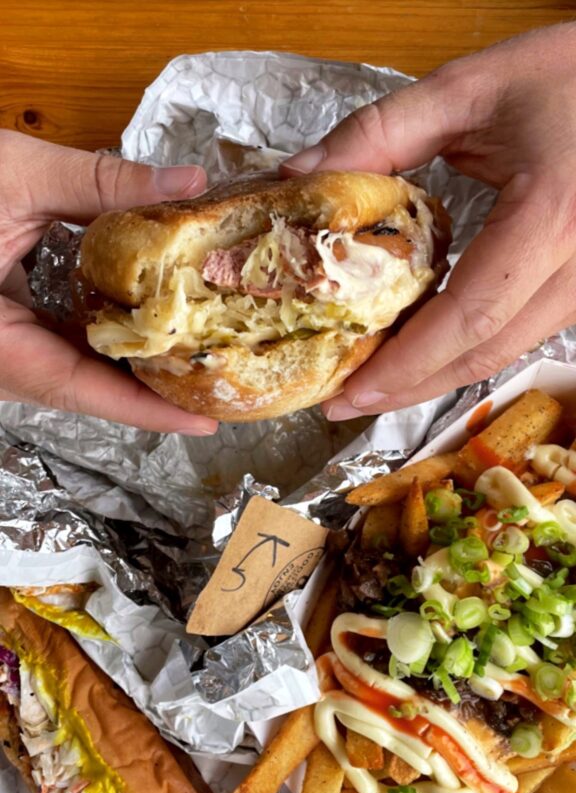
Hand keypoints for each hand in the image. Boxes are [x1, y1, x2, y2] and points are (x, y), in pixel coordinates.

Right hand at [0, 130, 216, 433]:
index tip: (205, 420)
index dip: (147, 411)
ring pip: (73, 371)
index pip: (82, 390)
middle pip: (86, 389)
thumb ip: (101, 182)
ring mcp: (0, 352)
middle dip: (152, 389)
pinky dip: (102, 338)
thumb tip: (189, 183)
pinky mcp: (3, 333)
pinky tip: (145, 321)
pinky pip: (57, 348)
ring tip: (197, 353)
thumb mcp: (14, 176)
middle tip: (220, 381)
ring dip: (131, 363)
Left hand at [283, 24, 575, 419]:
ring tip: (371, 380)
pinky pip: (519, 333)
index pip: (469, 316)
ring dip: (435, 374)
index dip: (405, 365)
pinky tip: (419, 344)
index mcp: (549, 216)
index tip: (349, 392)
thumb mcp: (468, 88)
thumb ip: (381, 132)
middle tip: (344, 402)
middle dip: (409, 387)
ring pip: (504, 352)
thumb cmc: (565, 75)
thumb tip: (298, 176)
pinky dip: (464, 346)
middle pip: (484, 352)